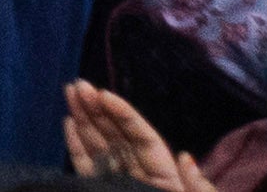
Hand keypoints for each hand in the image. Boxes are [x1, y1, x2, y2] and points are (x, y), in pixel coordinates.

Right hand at [56, 81, 219, 191]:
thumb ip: (197, 186)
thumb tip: (185, 155)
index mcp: (167, 179)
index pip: (144, 139)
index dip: (125, 115)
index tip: (104, 94)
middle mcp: (141, 177)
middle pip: (117, 138)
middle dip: (97, 110)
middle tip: (78, 84)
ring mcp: (118, 185)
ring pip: (98, 148)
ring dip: (83, 120)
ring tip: (70, 93)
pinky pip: (86, 169)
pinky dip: (76, 148)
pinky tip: (69, 125)